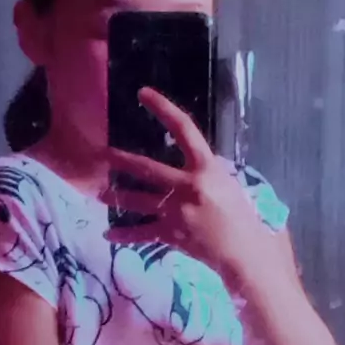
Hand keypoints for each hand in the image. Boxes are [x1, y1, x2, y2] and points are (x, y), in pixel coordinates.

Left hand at [104, 87, 264, 284]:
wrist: (245, 251)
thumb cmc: (244, 217)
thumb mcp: (230, 184)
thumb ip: (209, 173)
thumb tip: (195, 166)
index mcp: (206, 168)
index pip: (183, 129)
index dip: (163, 108)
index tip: (143, 94)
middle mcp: (188, 186)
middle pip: (148, 169)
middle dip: (122, 162)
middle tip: (103, 155)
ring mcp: (177, 211)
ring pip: (138, 201)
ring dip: (116, 197)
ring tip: (99, 194)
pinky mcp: (171, 234)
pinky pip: (142, 234)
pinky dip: (124, 235)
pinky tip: (108, 235)